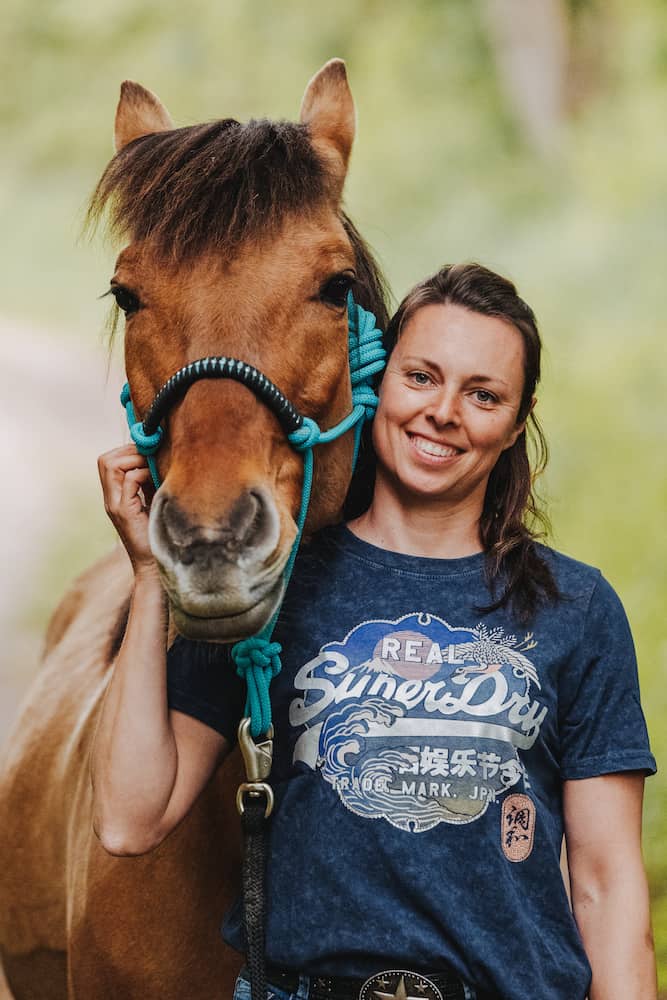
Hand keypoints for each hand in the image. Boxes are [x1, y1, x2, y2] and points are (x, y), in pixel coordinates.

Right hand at [98, 444, 156, 571]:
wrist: (154, 563)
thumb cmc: (157, 532)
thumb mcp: (152, 500)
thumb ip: (150, 480)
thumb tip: (157, 455)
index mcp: (115, 495)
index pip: (107, 461)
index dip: (127, 450)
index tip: (148, 452)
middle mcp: (110, 499)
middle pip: (105, 460)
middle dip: (129, 451)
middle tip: (150, 457)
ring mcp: (115, 505)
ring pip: (111, 465)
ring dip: (135, 459)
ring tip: (152, 467)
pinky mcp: (125, 512)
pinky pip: (128, 480)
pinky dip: (142, 473)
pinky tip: (155, 481)